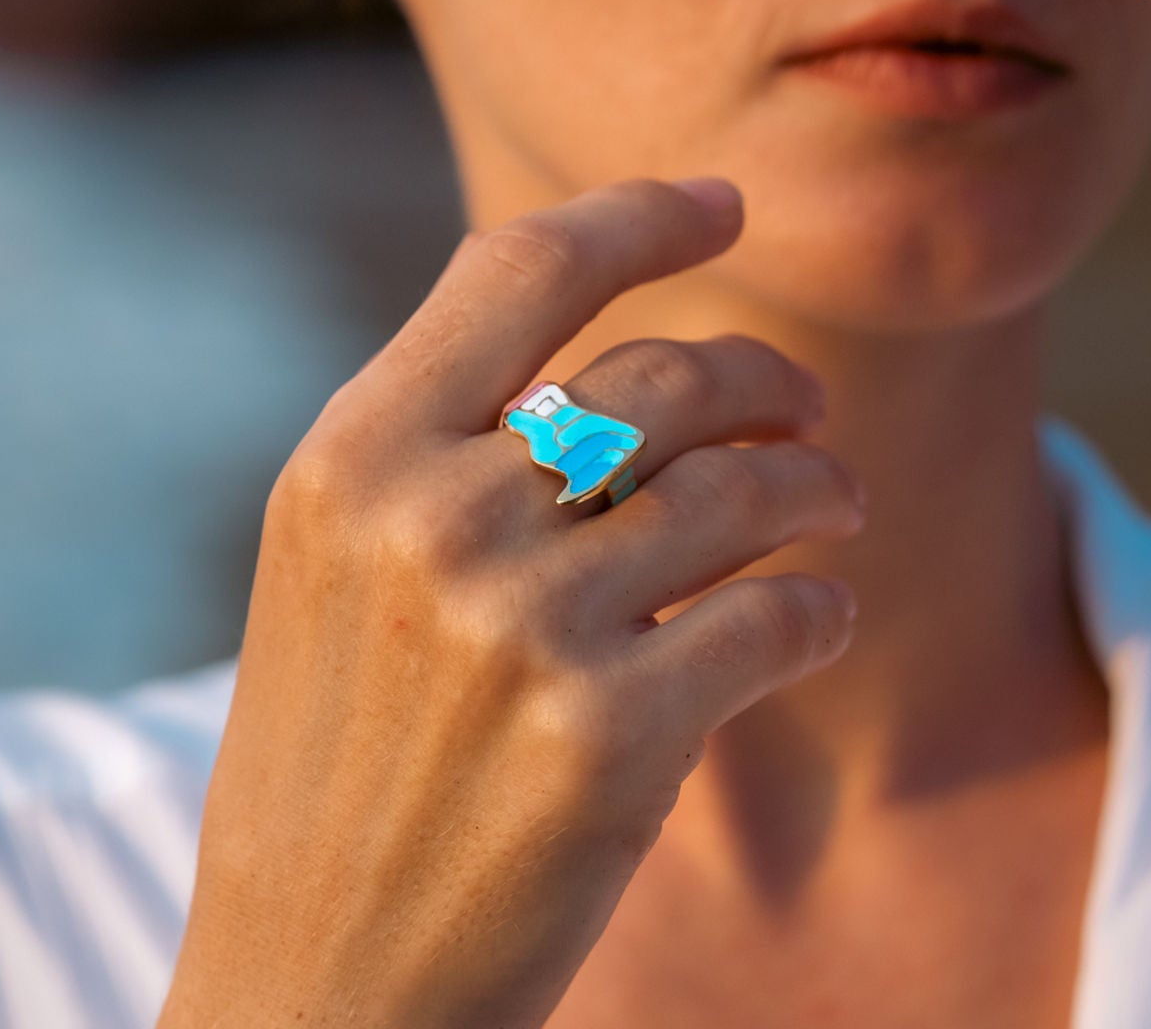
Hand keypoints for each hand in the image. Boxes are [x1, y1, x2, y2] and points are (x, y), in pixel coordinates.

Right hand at [158, 177, 860, 1028]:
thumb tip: (601, 330)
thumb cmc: (337, 757)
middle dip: (764, 377)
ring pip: (740, 488)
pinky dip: (817, 605)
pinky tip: (814, 614)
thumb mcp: (338, 562)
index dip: (643, 215)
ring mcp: (525, 626)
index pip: (525, 268)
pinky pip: (775, 616)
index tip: (726, 200)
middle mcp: (433, 519)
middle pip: (663, 377)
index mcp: (353, 455)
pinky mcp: (613, 737)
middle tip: (807, 404)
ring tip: (835, 502)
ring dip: (815, 485)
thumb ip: (443, 437)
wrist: (314, 983)